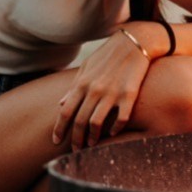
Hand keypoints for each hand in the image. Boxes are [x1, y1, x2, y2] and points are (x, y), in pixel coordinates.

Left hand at [53, 29, 152, 149]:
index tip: (56, 141)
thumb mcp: (87, 67)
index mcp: (82, 83)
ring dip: (93, 137)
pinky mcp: (129, 94)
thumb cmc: (109, 54)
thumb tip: (60, 103)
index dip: (60, 129)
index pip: (65, 111)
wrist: (135, 42)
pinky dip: (116, 129)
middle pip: (79, 121)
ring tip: (91, 145)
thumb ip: (73, 86)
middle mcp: (95, 89)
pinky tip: (113, 133)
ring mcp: (112, 93)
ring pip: (97, 122)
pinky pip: (121, 118)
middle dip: (75, 139)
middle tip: (75, 149)